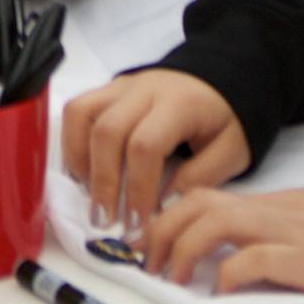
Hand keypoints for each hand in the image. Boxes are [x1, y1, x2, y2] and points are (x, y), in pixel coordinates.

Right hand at [62, 68, 251, 235]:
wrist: (218, 81)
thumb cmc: (225, 120)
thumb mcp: (231, 152)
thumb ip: (199, 178)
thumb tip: (163, 205)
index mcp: (178, 104)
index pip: (145, 145)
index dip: (137, 187)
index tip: (138, 222)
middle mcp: (142, 89)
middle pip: (107, 131)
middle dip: (103, 181)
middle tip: (105, 220)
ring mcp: (121, 85)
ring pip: (82, 115)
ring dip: (80, 159)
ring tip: (88, 194)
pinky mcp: (108, 89)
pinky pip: (77, 109)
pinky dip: (72, 142)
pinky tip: (82, 171)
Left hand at [141, 179, 303, 294]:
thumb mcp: (286, 224)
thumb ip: (252, 230)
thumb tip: (212, 254)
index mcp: (256, 204)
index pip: (196, 196)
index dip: (162, 216)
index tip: (139, 244)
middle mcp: (261, 211)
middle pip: (195, 204)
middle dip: (160, 230)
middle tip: (144, 264)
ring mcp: (280, 230)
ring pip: (215, 220)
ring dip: (182, 247)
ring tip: (171, 278)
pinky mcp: (299, 256)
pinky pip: (254, 258)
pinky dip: (228, 273)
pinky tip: (217, 293)